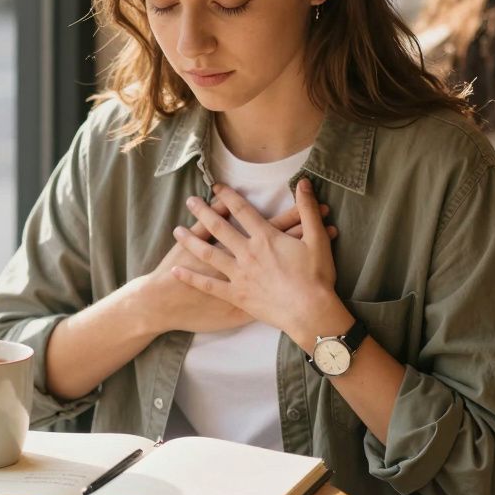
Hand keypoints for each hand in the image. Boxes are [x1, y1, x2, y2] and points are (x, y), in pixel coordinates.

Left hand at [170, 180, 347, 349]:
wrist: (311, 312)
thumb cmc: (316, 276)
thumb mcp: (317, 239)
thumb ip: (307, 210)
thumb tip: (303, 182)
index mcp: (265, 238)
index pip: (242, 210)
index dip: (228, 196)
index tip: (215, 186)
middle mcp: (247, 253)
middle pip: (219, 227)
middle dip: (203, 212)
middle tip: (189, 201)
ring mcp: (239, 275)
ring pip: (208, 253)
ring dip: (191, 240)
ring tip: (176, 230)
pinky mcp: (236, 295)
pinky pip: (209, 286)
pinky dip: (192, 278)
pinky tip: (177, 270)